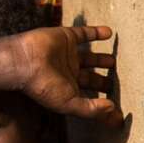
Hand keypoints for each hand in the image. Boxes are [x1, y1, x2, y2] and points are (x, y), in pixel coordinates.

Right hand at [0, 25, 121, 124]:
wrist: (25, 62)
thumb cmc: (43, 87)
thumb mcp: (69, 103)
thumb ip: (91, 109)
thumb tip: (113, 111)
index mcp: (69, 88)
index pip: (90, 95)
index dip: (103, 99)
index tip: (118, 104)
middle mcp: (69, 72)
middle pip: (90, 76)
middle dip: (103, 79)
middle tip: (117, 80)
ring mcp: (68, 54)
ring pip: (89, 56)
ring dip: (101, 58)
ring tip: (114, 60)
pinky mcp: (66, 37)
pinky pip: (84, 33)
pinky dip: (97, 32)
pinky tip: (109, 32)